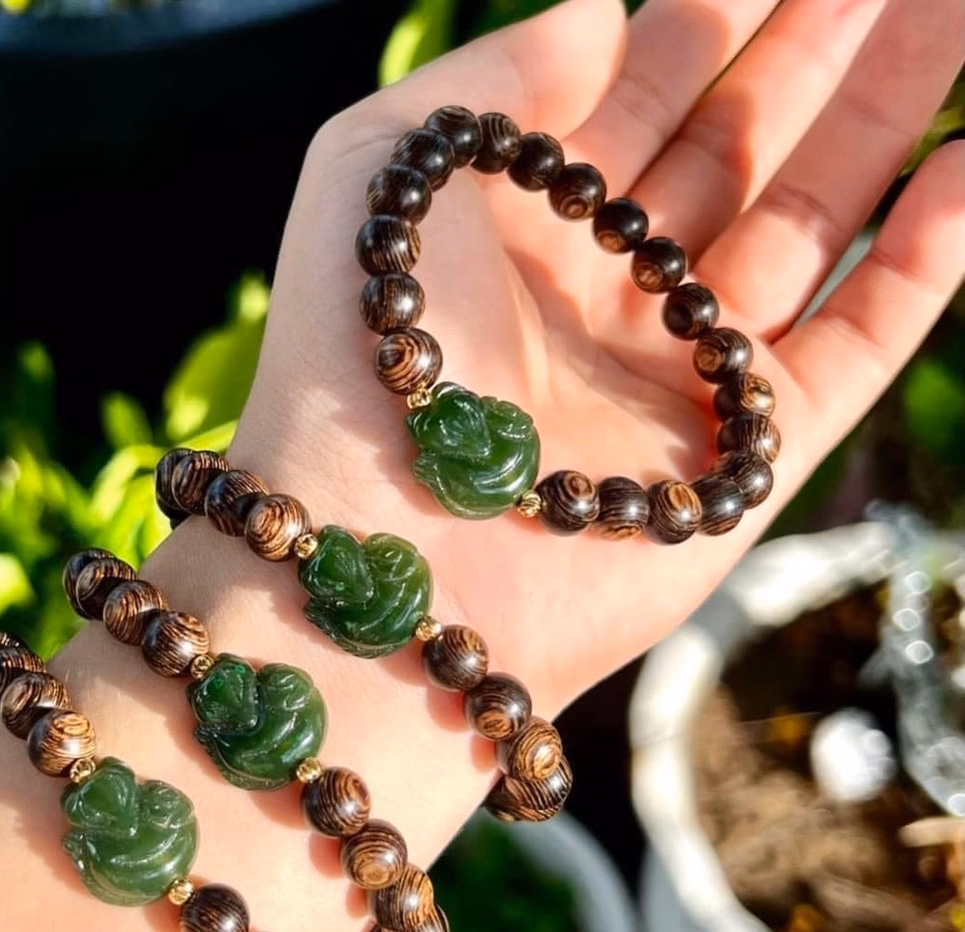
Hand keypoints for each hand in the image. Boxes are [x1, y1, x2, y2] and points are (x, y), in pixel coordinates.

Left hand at [235, 0, 964, 704]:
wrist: (387, 552)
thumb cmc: (354, 357)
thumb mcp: (379, 171)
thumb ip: (493, 82)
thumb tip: (605, 8)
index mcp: (520, 227)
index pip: (642, 91)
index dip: (719, 9)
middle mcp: (603, 297)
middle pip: (738, 146)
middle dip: (820, 46)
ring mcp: (676, 378)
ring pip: (808, 225)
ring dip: (883, 120)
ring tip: (953, 14)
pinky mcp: (739, 463)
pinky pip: (856, 347)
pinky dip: (922, 265)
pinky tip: (964, 167)